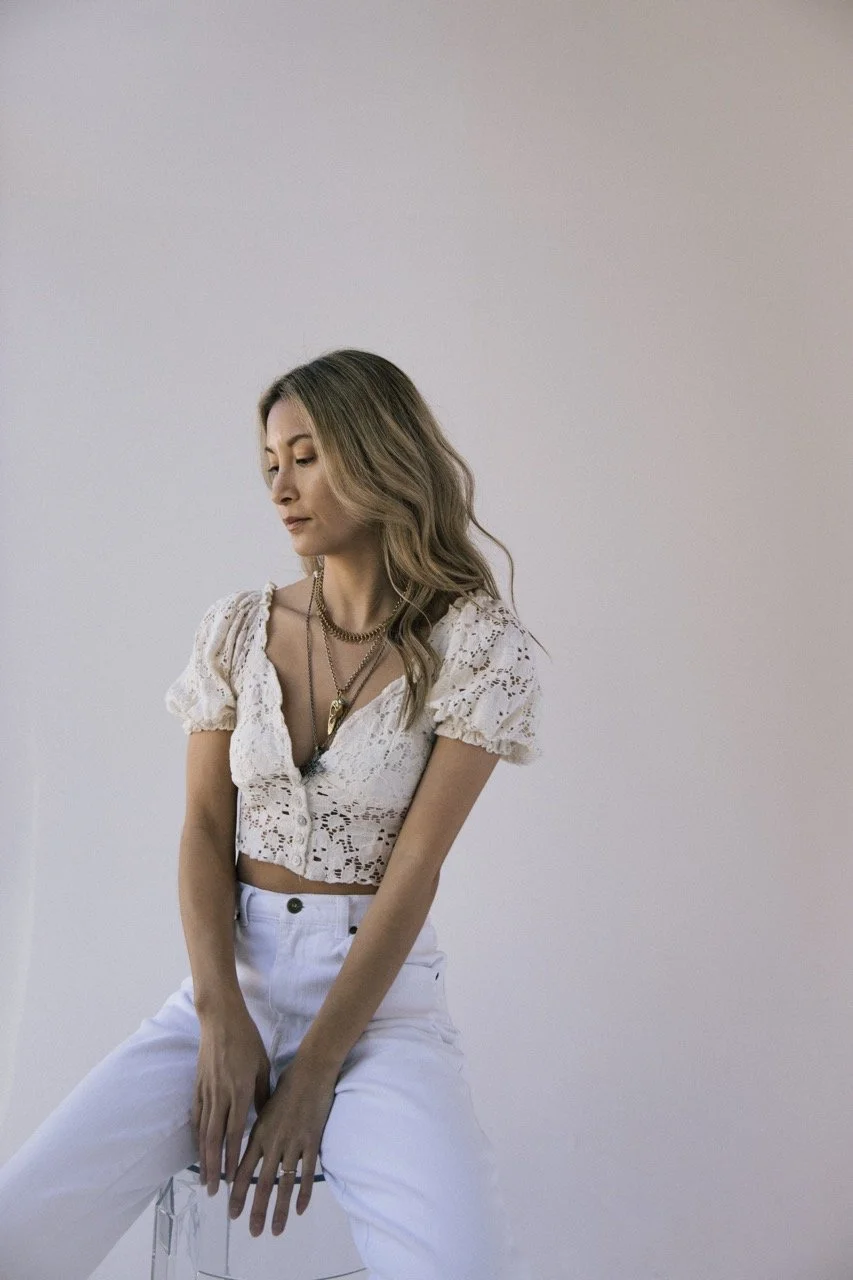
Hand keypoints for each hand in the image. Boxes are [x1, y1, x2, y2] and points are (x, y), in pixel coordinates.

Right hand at [191, 1003, 270, 1196]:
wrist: (221, 1019)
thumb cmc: (247, 1040)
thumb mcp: (262, 1066)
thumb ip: (262, 1094)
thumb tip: (264, 1118)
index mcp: (238, 1091)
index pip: (234, 1132)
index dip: (231, 1158)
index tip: (231, 1179)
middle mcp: (220, 1095)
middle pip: (213, 1139)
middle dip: (212, 1167)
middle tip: (211, 1190)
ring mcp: (206, 1091)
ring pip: (202, 1131)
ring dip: (201, 1157)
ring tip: (203, 1177)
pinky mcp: (198, 1085)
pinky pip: (195, 1116)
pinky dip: (195, 1135)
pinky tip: (196, 1148)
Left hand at [228, 1055, 339, 1237]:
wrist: (311, 1071)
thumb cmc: (287, 1085)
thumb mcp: (264, 1106)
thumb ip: (259, 1130)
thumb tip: (250, 1148)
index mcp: (258, 1133)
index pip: (241, 1170)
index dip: (236, 1194)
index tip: (231, 1213)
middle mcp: (273, 1142)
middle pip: (262, 1184)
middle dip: (256, 1210)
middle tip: (252, 1232)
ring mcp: (293, 1143)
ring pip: (284, 1184)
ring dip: (279, 1210)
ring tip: (276, 1230)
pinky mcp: (312, 1142)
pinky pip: (307, 1173)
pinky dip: (303, 1193)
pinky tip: (300, 1210)